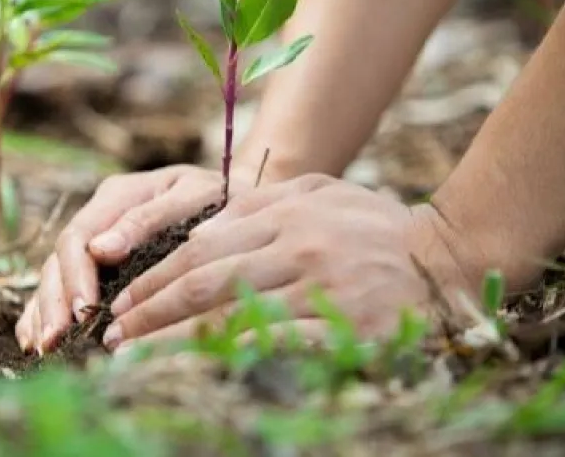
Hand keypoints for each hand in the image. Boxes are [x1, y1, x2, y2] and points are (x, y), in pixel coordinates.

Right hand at [16, 163, 266, 353]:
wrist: (239, 200)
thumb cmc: (221, 199)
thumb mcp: (194, 198)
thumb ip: (149, 219)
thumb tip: (100, 250)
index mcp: (118, 195)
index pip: (80, 236)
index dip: (76, 275)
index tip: (83, 310)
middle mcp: (100, 217)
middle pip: (60, 259)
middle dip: (55, 301)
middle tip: (55, 340)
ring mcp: (97, 240)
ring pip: (55, 274)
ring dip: (45, 311)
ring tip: (42, 347)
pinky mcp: (100, 263)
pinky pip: (63, 286)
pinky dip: (44, 311)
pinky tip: (33, 339)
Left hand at [98, 174, 487, 352]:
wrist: (451, 256)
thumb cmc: (379, 225)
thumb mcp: (322, 192)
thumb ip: (263, 203)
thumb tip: (201, 227)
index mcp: (287, 211)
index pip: (202, 246)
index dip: (155, 277)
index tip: (123, 302)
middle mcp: (298, 243)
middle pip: (204, 280)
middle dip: (150, 311)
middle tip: (113, 335)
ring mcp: (321, 284)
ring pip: (230, 315)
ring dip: (173, 341)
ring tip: (135, 360)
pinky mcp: (345, 324)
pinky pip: (274, 345)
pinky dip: (228, 359)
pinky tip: (199, 373)